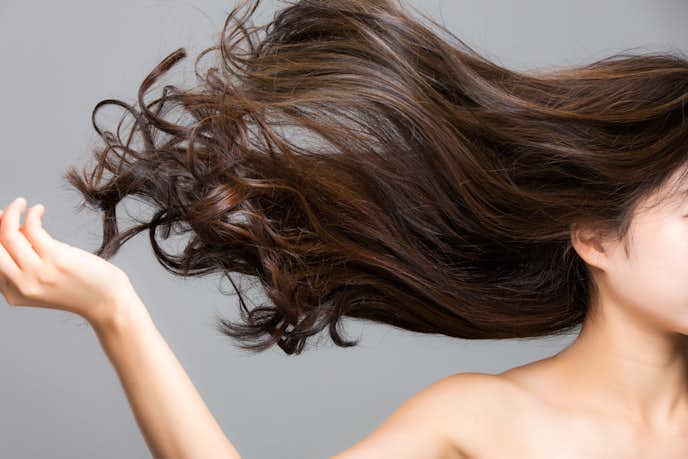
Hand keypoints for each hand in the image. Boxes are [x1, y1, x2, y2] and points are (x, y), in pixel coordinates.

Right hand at [0, 196, 132, 326]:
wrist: (107, 301)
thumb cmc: (80, 286)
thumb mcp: (44, 278)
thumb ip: (27, 259)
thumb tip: (11, 225)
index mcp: (14, 294)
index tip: (0, 220)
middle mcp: (21, 286)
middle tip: (2, 212)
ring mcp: (38, 273)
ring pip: (8, 235)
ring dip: (11, 212)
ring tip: (19, 203)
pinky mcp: (55, 259)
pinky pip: (32, 228)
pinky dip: (31, 214)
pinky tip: (38, 209)